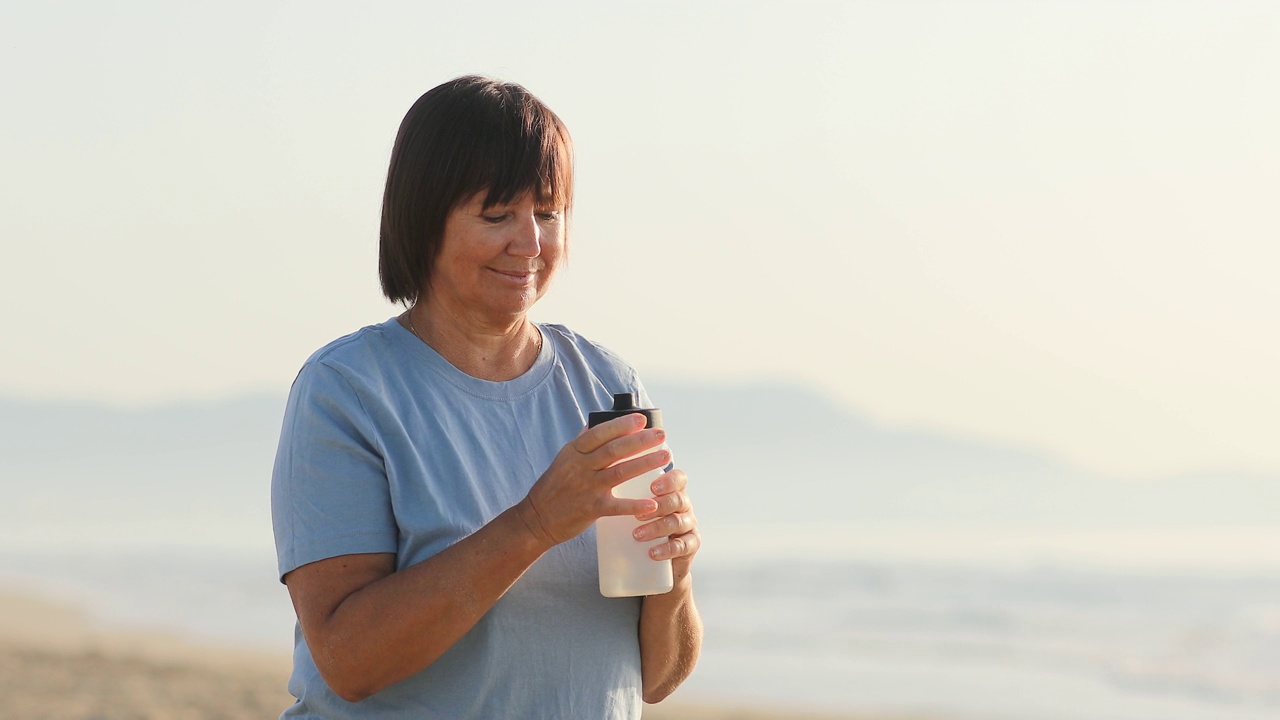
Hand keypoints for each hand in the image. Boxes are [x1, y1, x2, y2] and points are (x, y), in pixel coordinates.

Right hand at [517, 414, 670, 548]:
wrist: (536, 519)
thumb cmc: (553, 488)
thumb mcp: (563, 459)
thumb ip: (581, 442)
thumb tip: (595, 422)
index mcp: (574, 452)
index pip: (600, 433)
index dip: (621, 425)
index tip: (642, 419)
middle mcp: (580, 467)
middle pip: (614, 449)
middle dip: (640, 440)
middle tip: (662, 435)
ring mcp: (586, 488)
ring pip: (620, 472)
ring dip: (645, 463)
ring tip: (666, 456)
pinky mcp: (590, 509)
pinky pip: (616, 506)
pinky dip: (634, 505)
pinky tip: (652, 503)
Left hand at [632, 468, 698, 580]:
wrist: (657, 561)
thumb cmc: (643, 524)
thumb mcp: (637, 506)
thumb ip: (626, 492)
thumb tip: (598, 479)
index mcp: (673, 491)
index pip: (678, 479)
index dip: (669, 481)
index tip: (652, 487)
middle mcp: (684, 506)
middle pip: (679, 500)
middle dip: (659, 505)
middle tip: (638, 515)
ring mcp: (689, 525)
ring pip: (678, 522)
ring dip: (657, 528)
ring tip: (637, 535)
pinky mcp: (691, 546)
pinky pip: (683, 546)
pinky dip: (667, 549)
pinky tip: (652, 553)